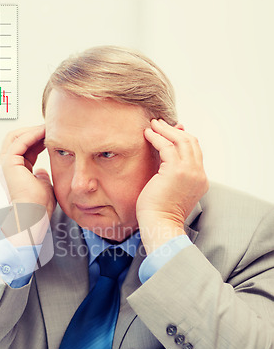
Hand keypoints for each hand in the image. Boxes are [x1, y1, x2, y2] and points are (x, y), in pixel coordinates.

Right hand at [0, 124, 56, 217]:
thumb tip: (42, 172)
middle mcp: (8, 167)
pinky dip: (31, 135)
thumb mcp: (44, 186)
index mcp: (16, 172)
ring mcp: (6, 164)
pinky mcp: (8, 163)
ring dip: (32, 131)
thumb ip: (42, 177)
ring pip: (15, 137)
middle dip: (33, 132)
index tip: (53, 136)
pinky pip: (19, 141)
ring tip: (47, 128)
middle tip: (49, 128)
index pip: (26, 149)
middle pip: (17, 140)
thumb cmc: (39, 207)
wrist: (34, 215)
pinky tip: (43, 133)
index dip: (39, 140)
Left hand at [137, 119, 208, 253]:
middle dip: (174, 130)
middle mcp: (198, 173)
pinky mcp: (176, 170)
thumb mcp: (171, 190)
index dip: (183, 138)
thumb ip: (172, 175)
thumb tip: (164, 161)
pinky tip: (147, 134)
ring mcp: (189, 171)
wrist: (161, 225)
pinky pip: (166, 146)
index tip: (171, 131)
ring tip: (152, 124)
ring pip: (180, 140)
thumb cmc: (160, 213)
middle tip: (159, 123)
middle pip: (190, 142)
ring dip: (165, 130)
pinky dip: (157, 137)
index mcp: (200, 180)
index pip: (195, 152)